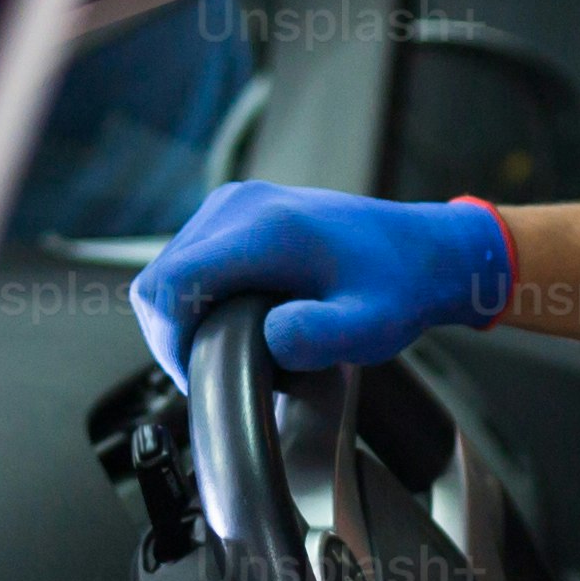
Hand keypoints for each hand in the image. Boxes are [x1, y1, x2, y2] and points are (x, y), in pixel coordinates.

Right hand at [128, 181, 515, 387]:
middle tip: (213, 373)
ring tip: (227, 349)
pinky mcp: (237, 212)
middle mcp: (239, 207)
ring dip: (183, 318)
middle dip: (173, 337)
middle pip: (157, 280)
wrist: (422, 249)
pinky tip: (233, 320)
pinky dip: (196, 298)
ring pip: (168, 271)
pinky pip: (189, 260)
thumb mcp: (369, 326)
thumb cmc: (398, 287)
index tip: (199, 376)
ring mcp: (235, 203)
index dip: (169, 342)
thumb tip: (268, 338)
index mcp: (264, 230)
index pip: (169, 286)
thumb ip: (318, 337)